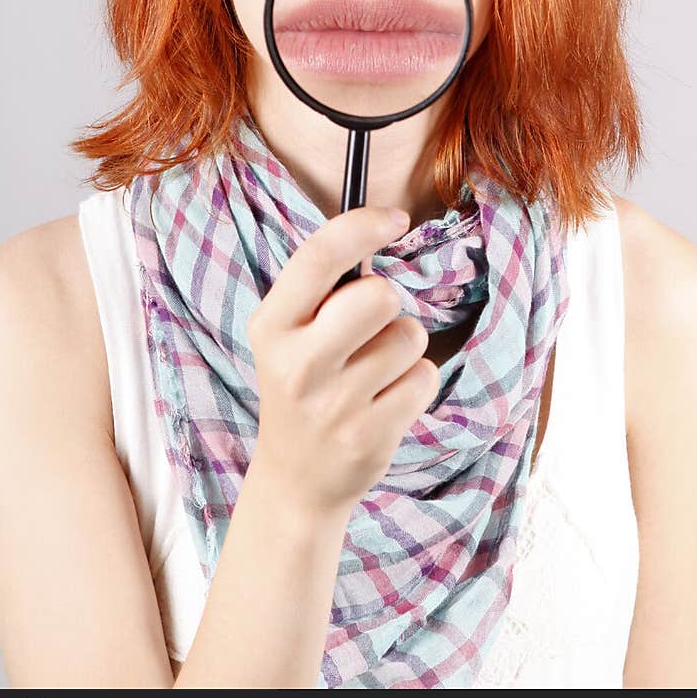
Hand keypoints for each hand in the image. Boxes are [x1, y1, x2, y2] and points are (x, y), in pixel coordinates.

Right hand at [247, 205, 439, 518]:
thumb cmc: (303, 381)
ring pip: (409, 336)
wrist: (295, 479)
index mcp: (272, 325)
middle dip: (387, 301)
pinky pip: (424, 377)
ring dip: (403, 345)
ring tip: (373, 370)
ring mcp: (334, 406)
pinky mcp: (369, 437)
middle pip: (379, 296)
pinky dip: (415, 382)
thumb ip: (321, 285)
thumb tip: (379, 222)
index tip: (396, 218)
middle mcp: (297, 365)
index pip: (319, 256)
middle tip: (369, 324)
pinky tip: (385, 400)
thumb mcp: (287, 331)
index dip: (363, 225)